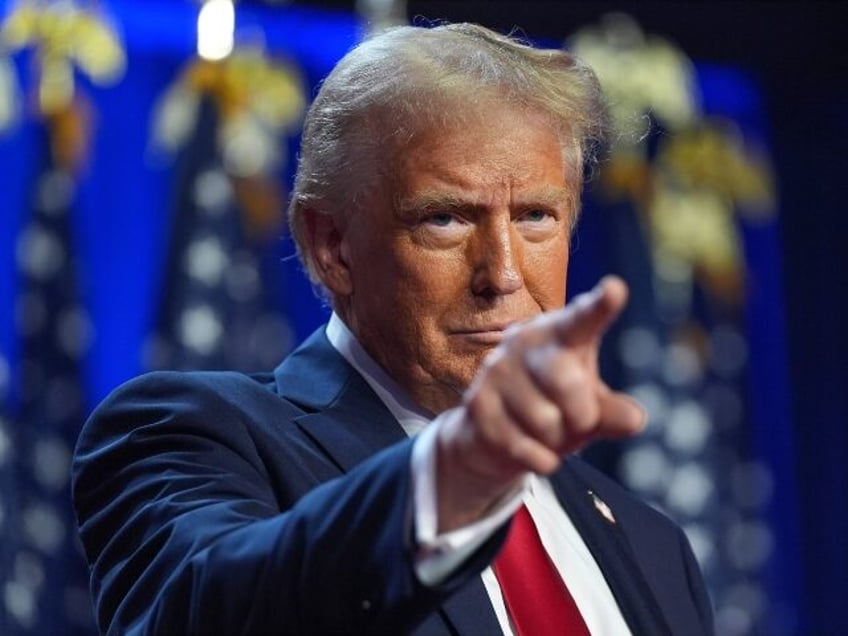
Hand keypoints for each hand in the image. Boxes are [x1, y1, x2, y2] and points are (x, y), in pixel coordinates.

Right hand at [434, 275, 645, 530]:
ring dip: (556, 440)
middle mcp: (525, 342)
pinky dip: (540, 459)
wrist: (491, 436)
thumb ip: (613, 412)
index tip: (614, 290)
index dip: (600, 307)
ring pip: (545, 421)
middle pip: (567, 382)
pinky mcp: (477, 404)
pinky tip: (532, 450)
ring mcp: (496, 370)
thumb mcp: (591, 409)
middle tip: (576, 421)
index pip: (583, 319)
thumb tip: (634, 419)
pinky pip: (523, 446)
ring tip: (544, 430)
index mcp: (561, 333)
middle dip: (581, 416)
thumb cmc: (554, 410)